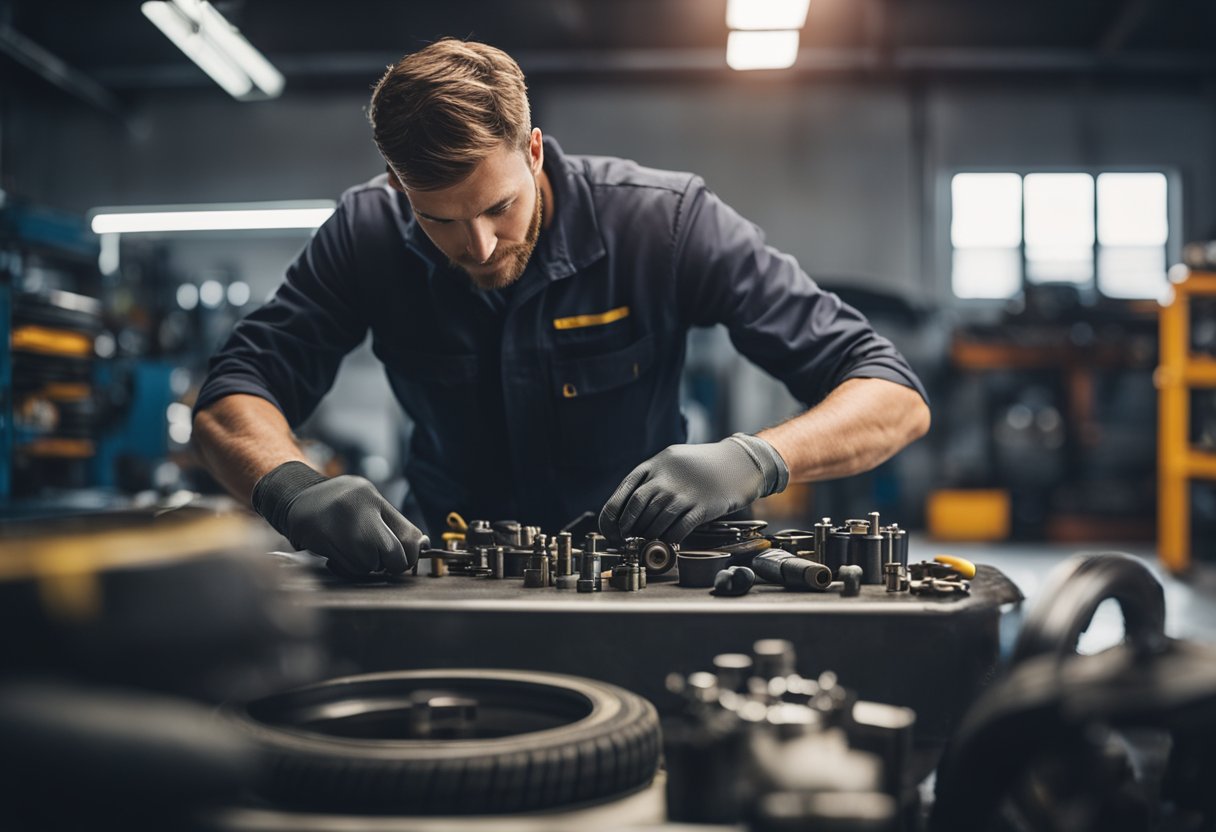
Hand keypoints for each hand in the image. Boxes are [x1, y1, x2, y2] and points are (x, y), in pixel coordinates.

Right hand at [252, 462, 427, 576]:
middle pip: (393, 553)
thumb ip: (392, 526)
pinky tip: (337, 555)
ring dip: (364, 566)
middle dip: (388, 564)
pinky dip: (346, 567)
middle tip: (378, 561)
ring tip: (351, 553)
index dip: (410, 555)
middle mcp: (359, 506)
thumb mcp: (366, 506)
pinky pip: (346, 565)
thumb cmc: (336, 508)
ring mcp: (339, 520)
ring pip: (369, 564)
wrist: (293, 497)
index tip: (402, 560)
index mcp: (373, 498)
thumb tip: (420, 548)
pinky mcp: (320, 534)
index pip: (410, 534)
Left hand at [599, 434, 788, 543]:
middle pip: (637, 508)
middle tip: (627, 540)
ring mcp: (683, 493)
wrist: (738, 463)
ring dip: (648, 537)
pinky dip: (668, 541)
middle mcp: (666, 478)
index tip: (611, 531)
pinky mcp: (701, 508)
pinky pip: (677, 531)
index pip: (624, 493)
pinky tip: (668, 543)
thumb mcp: (671, 460)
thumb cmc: (701, 466)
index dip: (612, 516)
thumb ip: (650, 478)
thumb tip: (627, 509)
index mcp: (654, 464)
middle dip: (628, 528)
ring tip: (647, 543)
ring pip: (655, 522)